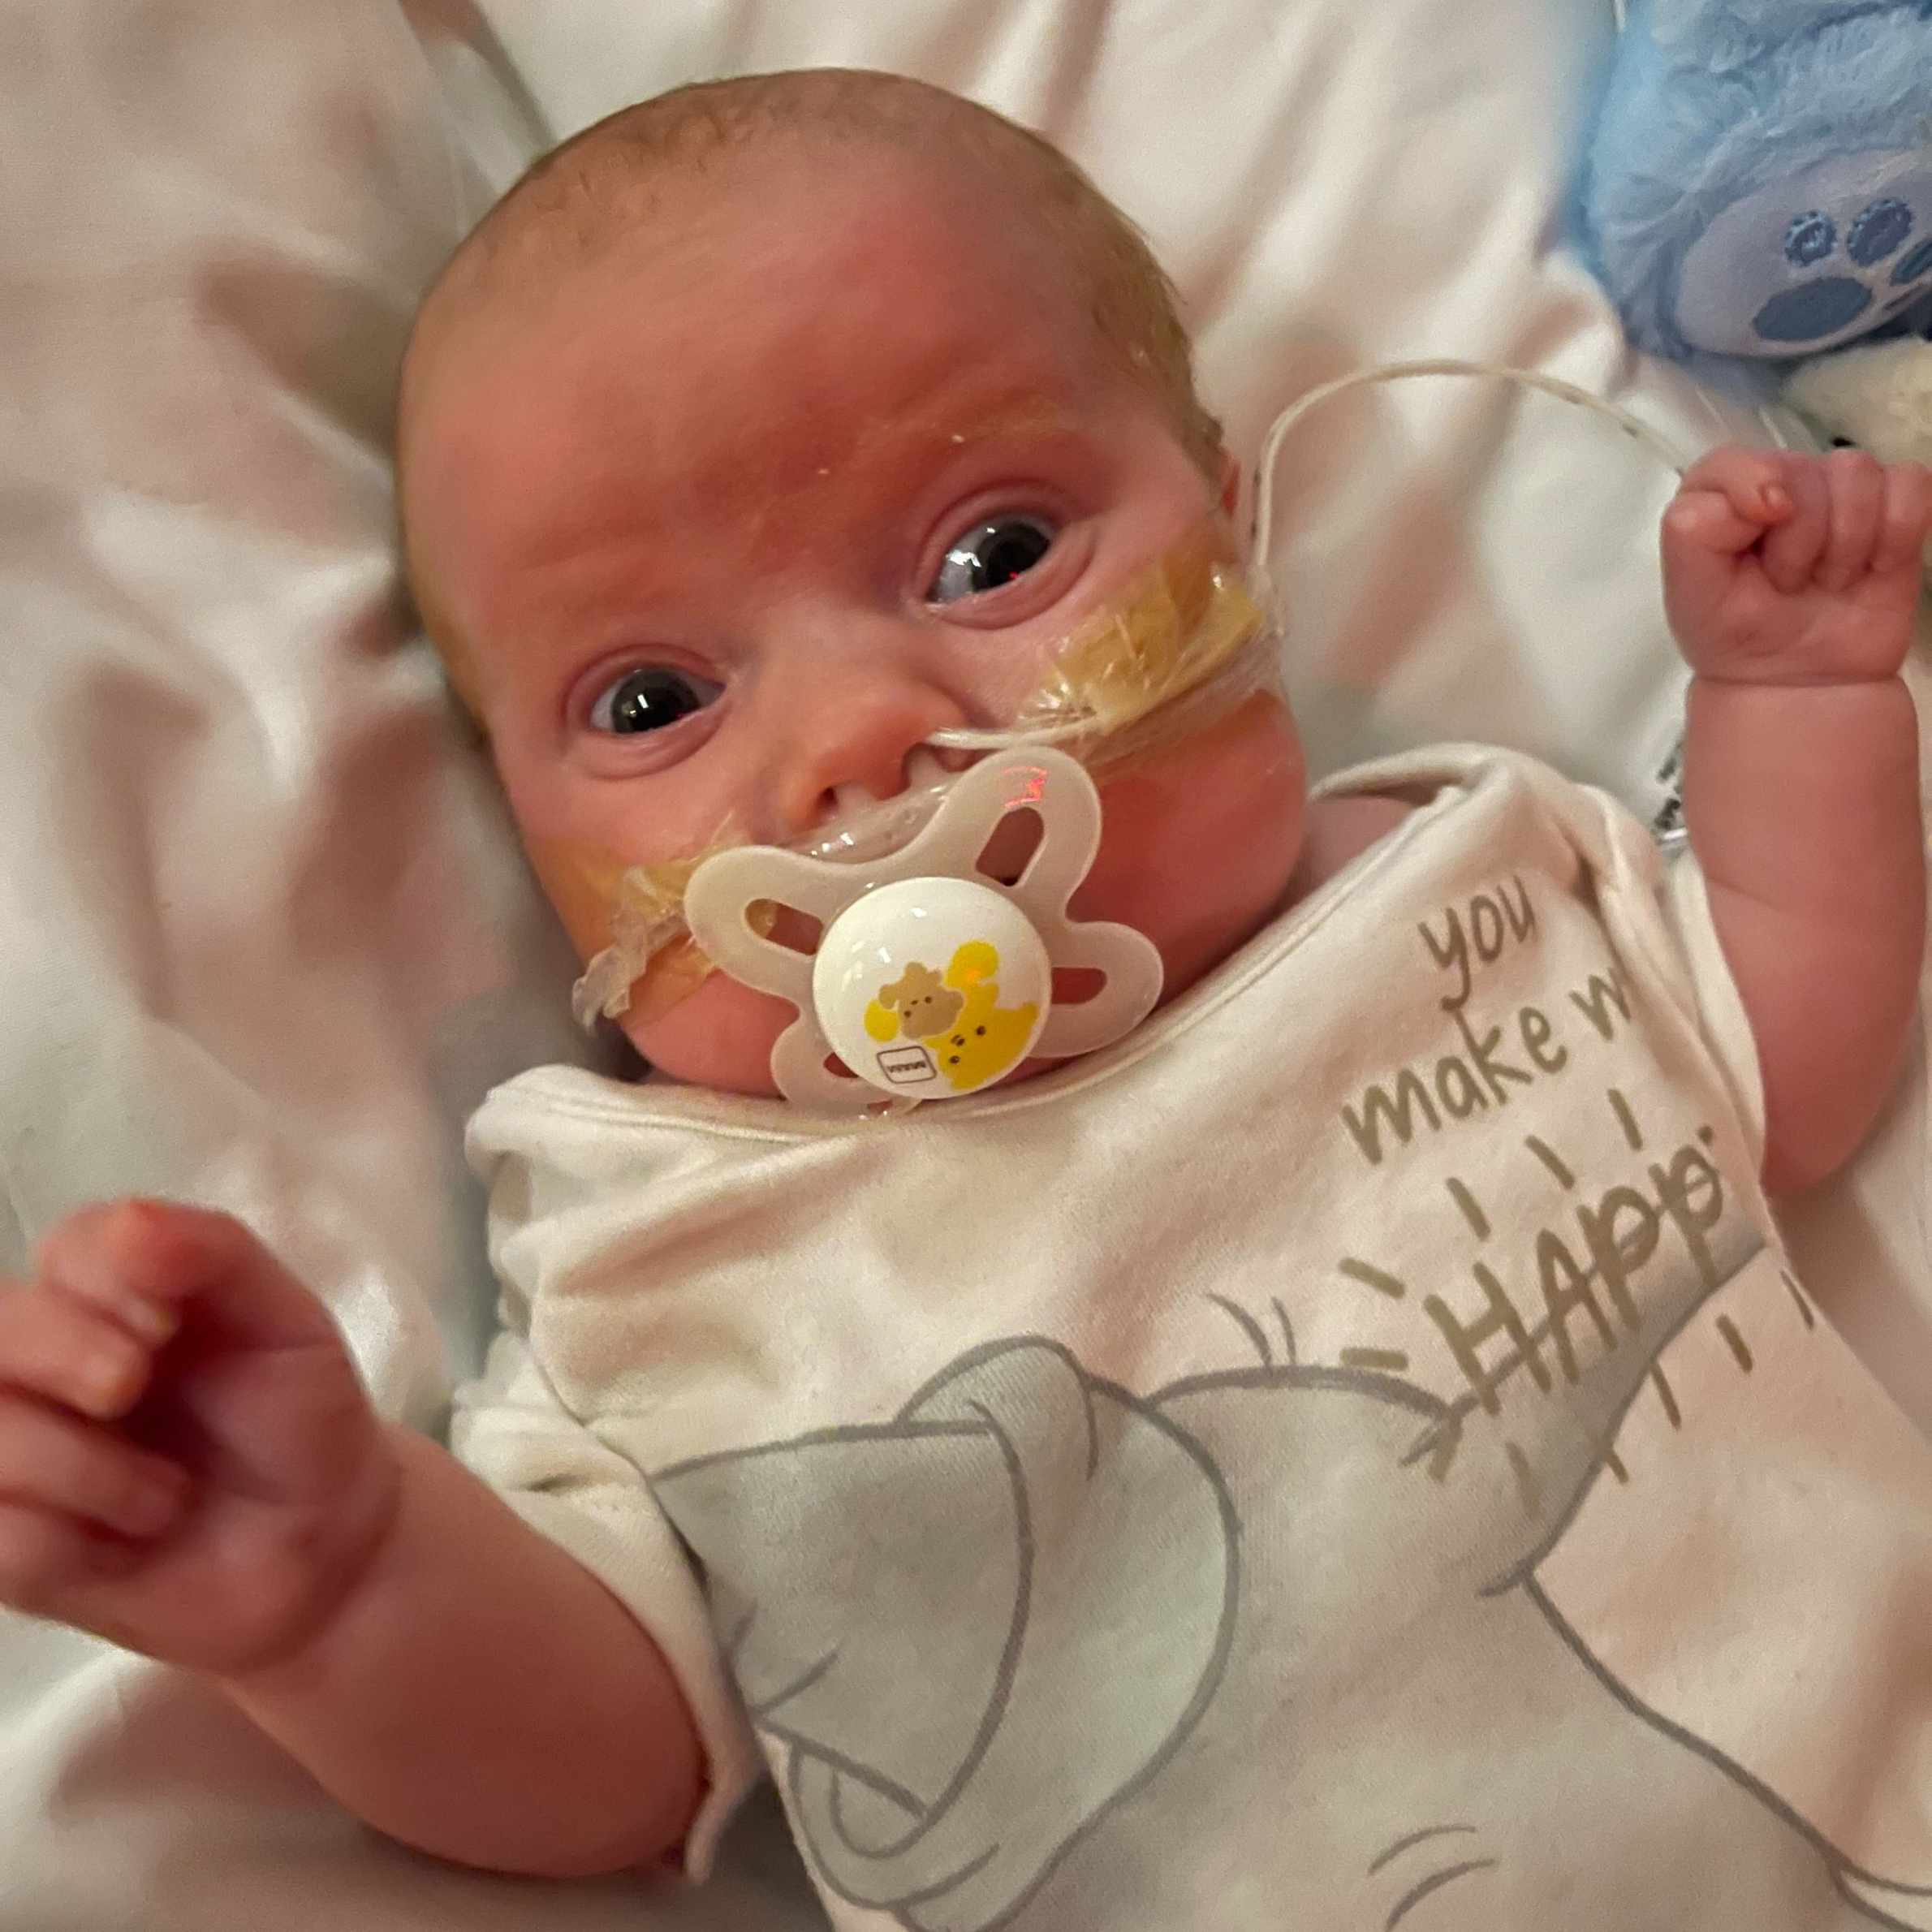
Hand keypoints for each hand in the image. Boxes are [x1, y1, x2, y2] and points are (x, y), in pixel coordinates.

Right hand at [0, 1200, 399, 1674]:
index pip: (66, 1250)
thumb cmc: (297, 1416)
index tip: (167, 1320)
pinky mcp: (9, 1548)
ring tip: (166, 1495)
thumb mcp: (285, 1322)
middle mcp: (49, 1366)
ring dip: (81, 1467)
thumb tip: (129, 1221)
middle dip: (55, 1348)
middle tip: (125, 1386)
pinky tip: (127, 1546)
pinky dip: (70, 1545)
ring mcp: (20, 1454)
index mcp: (116, 1295)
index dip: (102, 1279)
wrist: (322, 1542)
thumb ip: (215, 1254)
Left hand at [1662, 447, 1930, 684]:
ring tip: (1828, 581)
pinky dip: (1896, 532)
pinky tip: (1873, 569)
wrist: (1797, 681)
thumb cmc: (1736, 635)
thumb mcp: (1689, 592)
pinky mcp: (1893, 509)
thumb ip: (1694, 529)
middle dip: (1799, 540)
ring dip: (1846, 541)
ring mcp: (1840, 493)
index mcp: (1721, 495)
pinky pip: (1911, 484)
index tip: (1758, 537)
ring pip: (1858, 472)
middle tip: (1788, 584)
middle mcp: (1783, 482)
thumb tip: (1767, 495)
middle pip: (1804, 468)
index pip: (1734, 460)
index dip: (1751, 489)